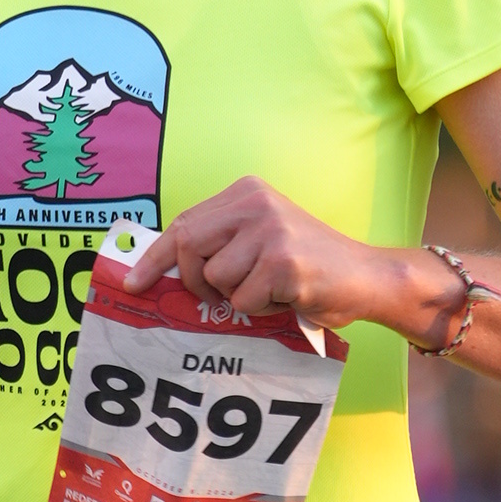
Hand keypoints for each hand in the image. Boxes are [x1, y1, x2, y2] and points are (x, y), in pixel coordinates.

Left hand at [117, 185, 439, 344]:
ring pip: (216, 279)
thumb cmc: (309, 264)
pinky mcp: (282, 262)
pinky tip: (288, 296)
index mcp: (246, 192)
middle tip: (216, 297)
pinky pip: (244, 301)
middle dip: (194, 281)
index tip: (133, 283)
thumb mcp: (261, 238)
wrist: (367, 276)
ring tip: (271, 289)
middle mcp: (255, 203)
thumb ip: (220, 243)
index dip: (154, 257)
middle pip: (187, 245)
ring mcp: (269, 231)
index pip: (183, 222)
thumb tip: (162, 271)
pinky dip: (262, 309)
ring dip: (238, 298)